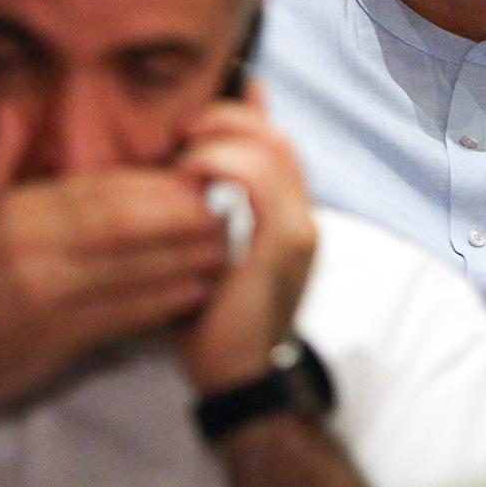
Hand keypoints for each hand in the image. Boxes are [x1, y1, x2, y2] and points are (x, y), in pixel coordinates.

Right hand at [0, 104, 231, 423]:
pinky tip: (198, 289)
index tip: (194, 174)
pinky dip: (166, 301)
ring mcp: (49, 298)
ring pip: (133, 270)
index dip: (152, 184)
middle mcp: (33, 252)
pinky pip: (126, 315)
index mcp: (15, 215)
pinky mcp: (61, 340)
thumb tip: (16, 102)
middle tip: (226, 204)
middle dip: (180, 215)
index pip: (97, 191)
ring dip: (186, 257)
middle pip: (123, 226)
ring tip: (226, 243)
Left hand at [171, 82, 317, 393]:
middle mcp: (304, 214)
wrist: (238, 378)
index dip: (246, 109)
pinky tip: (189, 176)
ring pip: (270, 146)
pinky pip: (257, 179)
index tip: (197, 110)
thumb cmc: (214, 315)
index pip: (277, 138)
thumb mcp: (211, 250)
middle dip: (225, 117)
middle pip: (275, 134)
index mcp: (291, 214)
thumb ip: (212, 207)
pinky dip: (222, 163)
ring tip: (182, 154)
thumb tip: (190, 162)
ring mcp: (300, 227)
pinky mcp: (283, 243)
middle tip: (181, 131)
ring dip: (220, 137)